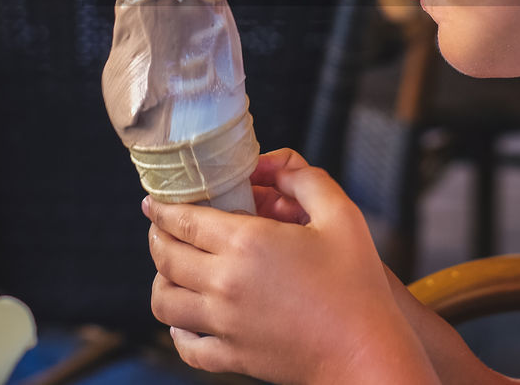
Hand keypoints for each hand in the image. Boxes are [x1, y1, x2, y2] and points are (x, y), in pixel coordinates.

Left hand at [144, 148, 436, 383]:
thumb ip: (304, 179)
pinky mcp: (232, 356)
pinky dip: (175, 330)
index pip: (183, 221)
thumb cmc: (357, 285)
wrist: (366, 353)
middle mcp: (225, 283)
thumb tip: (271, 163)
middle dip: (156, 236)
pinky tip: (184, 318)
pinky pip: (185, 345)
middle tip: (159, 226)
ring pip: (164, 302)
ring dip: (159, 280)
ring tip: (170, 268)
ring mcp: (224, 324)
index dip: (162, 208)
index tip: (153, 201)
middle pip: (166, 257)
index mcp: (247, 243)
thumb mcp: (341, 215)